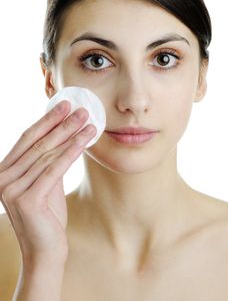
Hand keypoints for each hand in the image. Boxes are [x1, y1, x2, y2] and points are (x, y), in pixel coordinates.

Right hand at [0, 100, 95, 263]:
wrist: (45, 251)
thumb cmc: (47, 216)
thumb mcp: (45, 183)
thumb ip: (48, 162)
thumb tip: (64, 135)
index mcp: (4, 170)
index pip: (27, 138)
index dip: (47, 120)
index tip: (65, 105)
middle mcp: (2, 177)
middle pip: (38, 143)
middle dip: (62, 124)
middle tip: (81, 109)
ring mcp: (11, 189)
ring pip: (47, 154)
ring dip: (71, 136)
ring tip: (88, 122)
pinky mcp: (26, 200)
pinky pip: (54, 170)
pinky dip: (71, 153)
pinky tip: (84, 141)